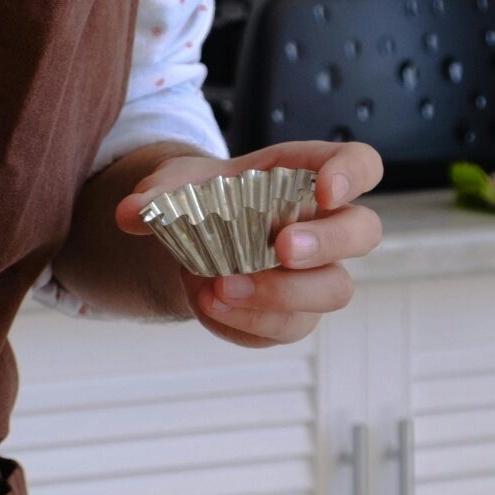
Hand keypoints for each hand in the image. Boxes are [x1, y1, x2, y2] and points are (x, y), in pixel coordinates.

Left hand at [115, 139, 382, 347]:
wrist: (191, 240)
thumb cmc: (202, 198)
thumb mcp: (174, 185)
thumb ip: (155, 194)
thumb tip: (131, 213)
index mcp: (308, 176)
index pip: (360, 165)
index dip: (353, 175)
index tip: (326, 190)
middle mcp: (326, 226)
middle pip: (363, 232)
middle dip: (327, 242)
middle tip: (281, 247)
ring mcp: (316, 275)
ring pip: (333, 291)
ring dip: (281, 294)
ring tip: (222, 287)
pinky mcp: (293, 316)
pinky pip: (285, 329)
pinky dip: (245, 323)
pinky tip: (208, 305)